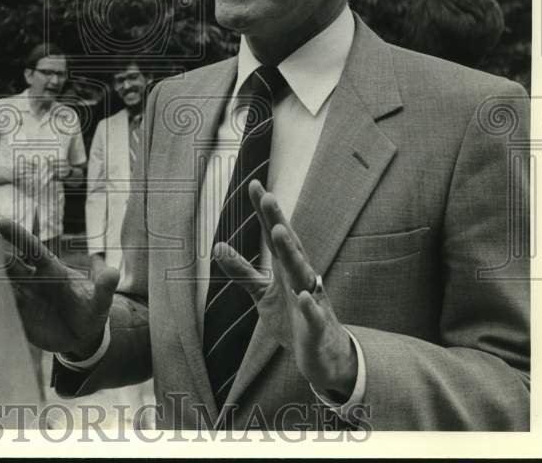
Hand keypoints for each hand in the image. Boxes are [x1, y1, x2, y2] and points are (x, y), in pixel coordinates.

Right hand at [0, 218, 118, 356]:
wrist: (83, 337)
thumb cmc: (90, 311)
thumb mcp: (100, 302)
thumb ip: (103, 288)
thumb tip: (113, 273)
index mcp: (51, 269)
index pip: (31, 249)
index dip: (17, 236)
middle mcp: (33, 279)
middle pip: (9, 263)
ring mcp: (24, 298)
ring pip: (2, 284)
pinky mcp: (19, 317)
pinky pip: (2, 307)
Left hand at [212, 179, 357, 399]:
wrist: (324, 357)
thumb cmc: (294, 319)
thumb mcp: (263, 294)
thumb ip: (243, 271)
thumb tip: (217, 247)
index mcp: (286, 268)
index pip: (274, 235)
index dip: (264, 212)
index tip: (254, 185)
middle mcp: (301, 277)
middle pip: (289, 246)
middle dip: (278, 221)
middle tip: (267, 196)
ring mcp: (312, 301)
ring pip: (302, 274)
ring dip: (291, 253)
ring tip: (280, 231)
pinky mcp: (317, 328)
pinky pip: (314, 316)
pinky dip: (310, 306)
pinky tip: (304, 296)